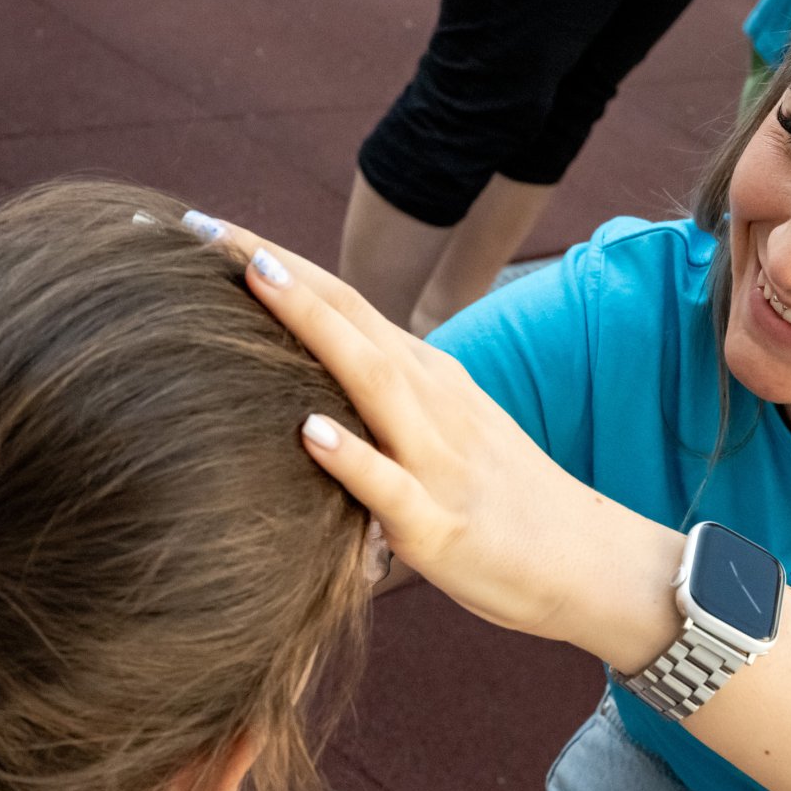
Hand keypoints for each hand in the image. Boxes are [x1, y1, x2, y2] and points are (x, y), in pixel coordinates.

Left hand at [184, 215, 681, 657]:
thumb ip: (385, 407)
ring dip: (310, 326)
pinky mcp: (442, 525)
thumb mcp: (445, 435)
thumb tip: (305, 400)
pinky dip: (352, 457)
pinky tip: (310, 433)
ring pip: (370, 380)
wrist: (591, 563)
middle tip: (199, 227)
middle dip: (273, 269)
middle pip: (348, 319)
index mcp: (428, 378)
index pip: (343, 303)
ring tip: (252, 279)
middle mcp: (432, 402)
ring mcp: (439, 459)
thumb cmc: (508, 505)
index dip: (275, 261)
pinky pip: (392, 486)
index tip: (205, 229)